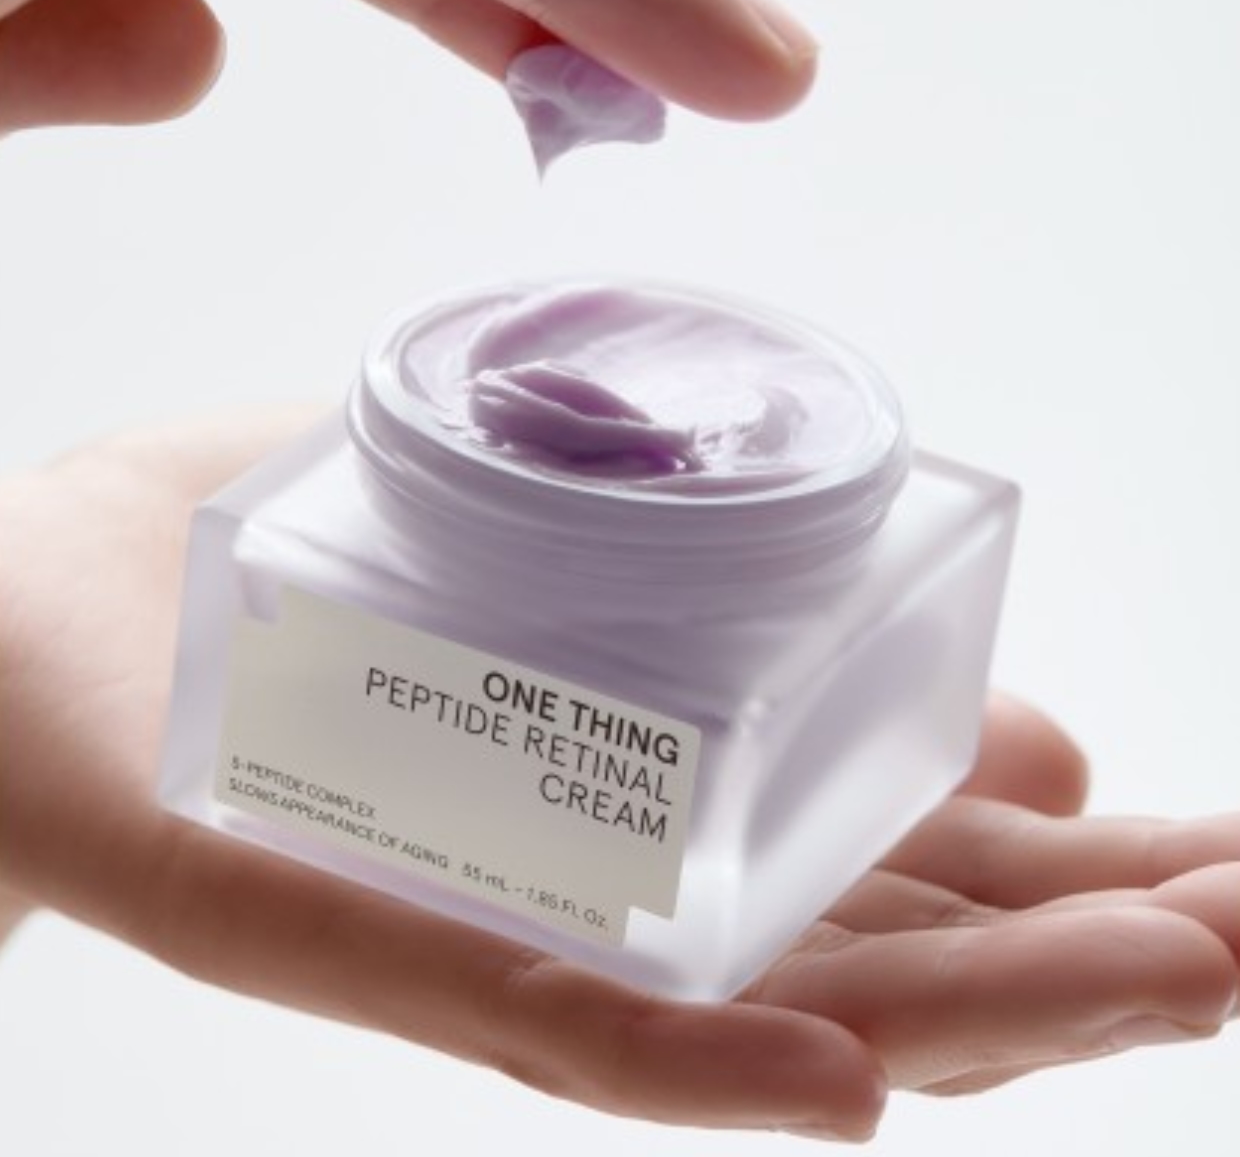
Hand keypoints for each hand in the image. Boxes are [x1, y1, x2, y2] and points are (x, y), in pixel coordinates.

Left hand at [1, 414, 1234, 1141]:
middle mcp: (602, 871)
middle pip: (874, 934)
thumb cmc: (258, 574)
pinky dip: (696, 1066)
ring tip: (1174, 991)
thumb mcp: (502, 508)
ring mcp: (487, 917)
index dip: (1065, 858)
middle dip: (1089, 941)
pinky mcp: (338, 924)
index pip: (893, 839)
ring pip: (760, 995)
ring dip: (970, 1010)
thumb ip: (676, 525)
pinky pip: (534, 1014)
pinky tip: (850, 1093)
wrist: (18, 629)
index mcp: (645, 769)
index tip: (1219, 848)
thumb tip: (879, 564)